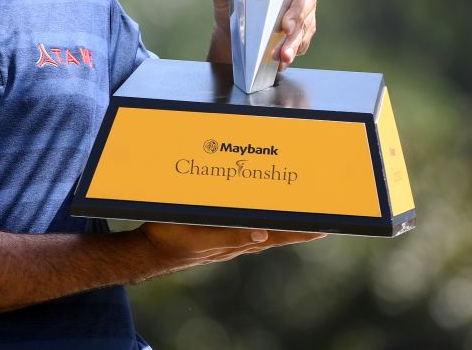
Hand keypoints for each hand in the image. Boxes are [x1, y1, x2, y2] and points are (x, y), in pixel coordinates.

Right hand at [135, 222, 323, 272]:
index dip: (301, 231)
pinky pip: (244, 227)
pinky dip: (259, 223)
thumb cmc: (172, 241)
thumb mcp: (200, 237)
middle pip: (275, 233)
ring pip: (262, 231)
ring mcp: (226, 240)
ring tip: (300, 220)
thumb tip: (263, 234)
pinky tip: (261, 220)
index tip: (325, 227)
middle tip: (322, 221)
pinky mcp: (214, 235)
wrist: (147, 251)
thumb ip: (230, 236)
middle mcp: (236, 241)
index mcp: (237, 240)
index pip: (278, 234)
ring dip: (282, 225)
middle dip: (298, 227)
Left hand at [206, 0, 332, 70]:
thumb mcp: (222, 0)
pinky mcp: (301, 37)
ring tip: (282, 53)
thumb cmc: (234, 14)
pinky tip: (281, 59)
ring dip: (294, 40)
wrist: (231, 46)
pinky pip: (302, 43)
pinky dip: (291, 51)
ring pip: (307, 25)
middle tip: (285, 26)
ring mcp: (302, 17)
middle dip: (298, 13)